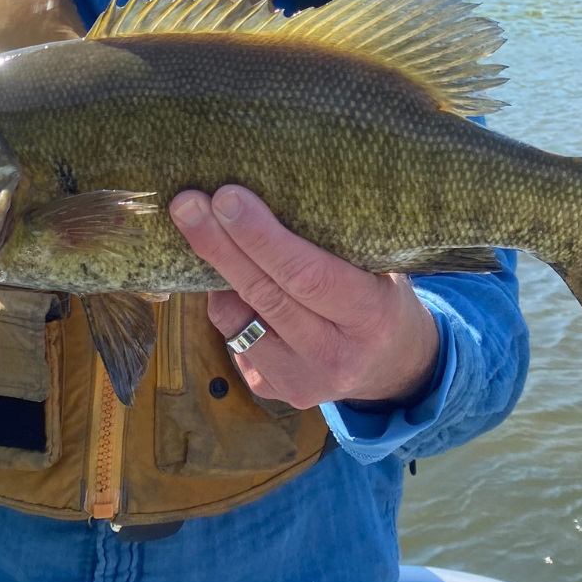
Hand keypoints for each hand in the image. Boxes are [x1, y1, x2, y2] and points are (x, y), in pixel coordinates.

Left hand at [169, 185, 440, 410]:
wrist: (395, 370)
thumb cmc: (383, 298)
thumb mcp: (382, 269)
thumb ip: (337, 244)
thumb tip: (269, 191)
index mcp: (370, 317)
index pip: (307, 275)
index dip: (262, 237)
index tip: (226, 198)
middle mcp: (333, 356)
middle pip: (262, 295)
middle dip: (218, 245)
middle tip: (186, 203)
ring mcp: (299, 380)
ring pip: (234, 319)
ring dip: (214, 272)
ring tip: (205, 229)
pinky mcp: (272, 390)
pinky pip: (232, 337)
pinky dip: (226, 303)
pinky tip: (232, 279)